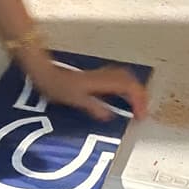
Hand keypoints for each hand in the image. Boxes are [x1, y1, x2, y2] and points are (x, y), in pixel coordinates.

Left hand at [26, 56, 149, 122]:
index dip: (139, 101)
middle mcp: (105, 75)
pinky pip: (119, 77)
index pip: (130, 88)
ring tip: (136, 104)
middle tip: (142, 111)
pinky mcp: (97, 75)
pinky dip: (126, 86)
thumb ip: (94, 107)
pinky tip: (121, 95)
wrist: (46, 72)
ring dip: (134, 90)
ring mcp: (102, 73)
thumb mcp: (76, 99)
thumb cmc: (58, 85)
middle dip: (141, 96)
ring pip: (126, 77)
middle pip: (132, 81)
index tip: (140, 116)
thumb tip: (110, 116)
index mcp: (103, 81)